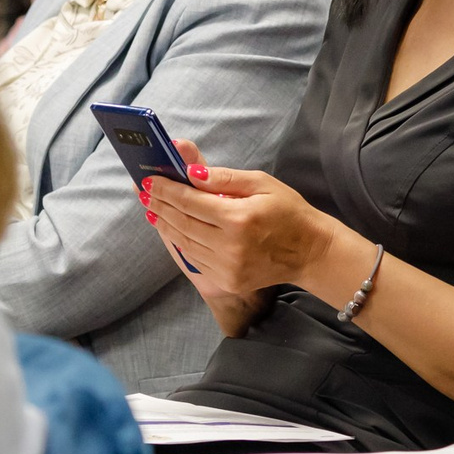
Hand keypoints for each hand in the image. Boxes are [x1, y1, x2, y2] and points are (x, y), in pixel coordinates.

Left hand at [143, 138, 344, 304]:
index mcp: (238, 218)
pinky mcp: (226, 281)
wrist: (309, 252)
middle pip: (181, 222)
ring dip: (165, 224)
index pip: (189, 201)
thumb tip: (191, 172)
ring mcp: (226, 267)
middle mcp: (229, 246)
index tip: (149, 180)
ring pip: (183, 242)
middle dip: (160, 205)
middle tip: (144, 192)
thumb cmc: (288, 212)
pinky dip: (179, 243)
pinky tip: (172, 230)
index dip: (166, 190)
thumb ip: (224, 178)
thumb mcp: (261, 183)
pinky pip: (194, 259)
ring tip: (153, 209)